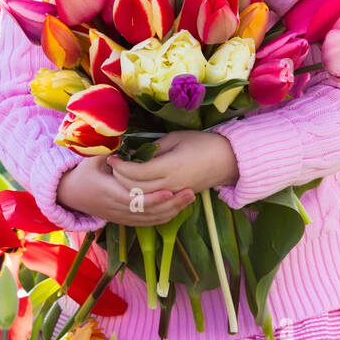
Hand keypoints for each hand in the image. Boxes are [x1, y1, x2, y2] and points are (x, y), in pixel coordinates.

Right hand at [56, 154, 195, 227]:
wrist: (69, 194)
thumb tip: (124, 136)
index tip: (170, 190)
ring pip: (149, 219)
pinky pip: (147, 223)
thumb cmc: (82, 172)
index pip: (134, 200)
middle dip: (170, 204)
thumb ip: (110, 150)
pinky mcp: (124, 220)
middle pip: (147, 212)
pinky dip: (163, 217)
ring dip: (171, 211)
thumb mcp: (92, 158)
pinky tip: (179, 208)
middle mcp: (116, 208)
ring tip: (189, 198)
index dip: (152, 198)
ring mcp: (121, 217)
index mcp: (108, 191)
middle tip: (190, 192)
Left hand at [107, 131, 238, 199]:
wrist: (226, 160)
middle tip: (113, 165)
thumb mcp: (175, 138)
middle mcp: (170, 184)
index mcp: (169, 167)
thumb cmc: (201, 143)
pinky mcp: (177, 198)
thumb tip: (133, 154)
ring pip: (143, 198)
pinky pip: (153, 201)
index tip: (113, 157)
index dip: (121, 166)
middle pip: (136, 188)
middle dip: (120, 178)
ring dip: (128, 188)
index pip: (136, 172)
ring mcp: (174, 194)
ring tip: (120, 175)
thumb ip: (153, 148)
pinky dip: (140, 195)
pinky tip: (134, 185)